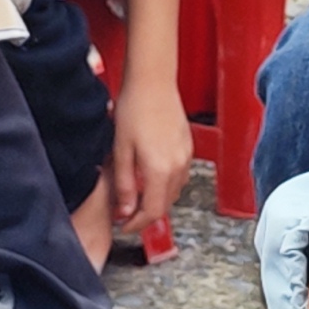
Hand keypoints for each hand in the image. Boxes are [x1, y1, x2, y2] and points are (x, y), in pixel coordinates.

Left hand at [107, 82, 194, 230]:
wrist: (153, 82)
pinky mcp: (188, 149)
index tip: (124, 226)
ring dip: (156, 200)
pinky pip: (179, 177)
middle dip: (146, 215)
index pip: (152, 212)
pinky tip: (150, 177)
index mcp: (160, 170)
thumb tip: (125, 210)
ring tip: (136, 196)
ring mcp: (186, 158)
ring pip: (173, 192)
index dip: (137, 225)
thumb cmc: (134, 109)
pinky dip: (165, 185)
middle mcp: (178, 167)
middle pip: (165, 205)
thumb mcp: (120, 150)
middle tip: (126, 214)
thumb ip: (124, 184)